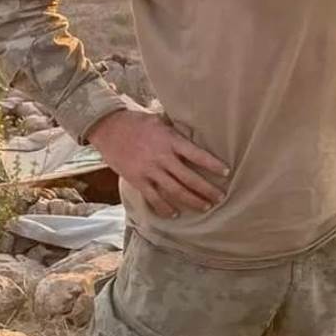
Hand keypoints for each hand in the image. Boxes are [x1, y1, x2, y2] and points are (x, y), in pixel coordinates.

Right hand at [88, 110, 227, 219]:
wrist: (108, 128)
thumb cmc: (137, 122)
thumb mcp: (160, 120)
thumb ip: (176, 131)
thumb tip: (194, 133)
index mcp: (171, 140)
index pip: (197, 154)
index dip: (212, 164)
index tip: (226, 172)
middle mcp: (162, 157)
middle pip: (189, 178)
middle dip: (207, 190)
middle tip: (220, 197)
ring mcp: (149, 170)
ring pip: (175, 191)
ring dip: (192, 201)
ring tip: (205, 207)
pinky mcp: (137, 180)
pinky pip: (153, 198)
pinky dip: (165, 208)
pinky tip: (174, 214)